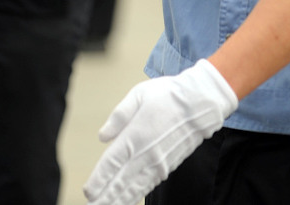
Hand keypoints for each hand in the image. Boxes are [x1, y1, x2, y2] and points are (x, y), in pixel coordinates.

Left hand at [83, 59, 238, 204]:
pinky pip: (148, 185)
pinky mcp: (167, 166)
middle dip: (105, 197)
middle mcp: (146, 154)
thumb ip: (119, 116)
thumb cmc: (170, 95)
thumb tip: (103, 136)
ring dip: (119, 200)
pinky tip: (127, 200)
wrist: (201, 103)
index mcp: (136, 135)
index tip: (88, 191)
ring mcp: (158, 163)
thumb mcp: (139, 95)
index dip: (99, 180)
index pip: (112, 163)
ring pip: (134, 188)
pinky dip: (136, 195)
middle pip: (120, 182)